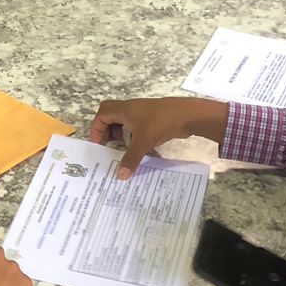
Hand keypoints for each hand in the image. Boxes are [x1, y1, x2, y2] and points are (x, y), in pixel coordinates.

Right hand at [91, 97, 229, 179]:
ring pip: (124, 121)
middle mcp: (131, 109)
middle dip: (106, 130)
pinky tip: (138, 147)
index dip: (97, 129)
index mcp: (124, 110)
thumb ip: (130, 159)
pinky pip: (136, 125)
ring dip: (120, 133)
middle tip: (109, 145)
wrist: (188, 115)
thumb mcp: (143, 142)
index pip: (101, 115)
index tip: (100, 145)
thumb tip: (120, 176)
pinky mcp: (152, 118)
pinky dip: (132, 135)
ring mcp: (142, 112)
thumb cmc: (161, 123)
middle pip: (110, 115)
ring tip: (123, 148)